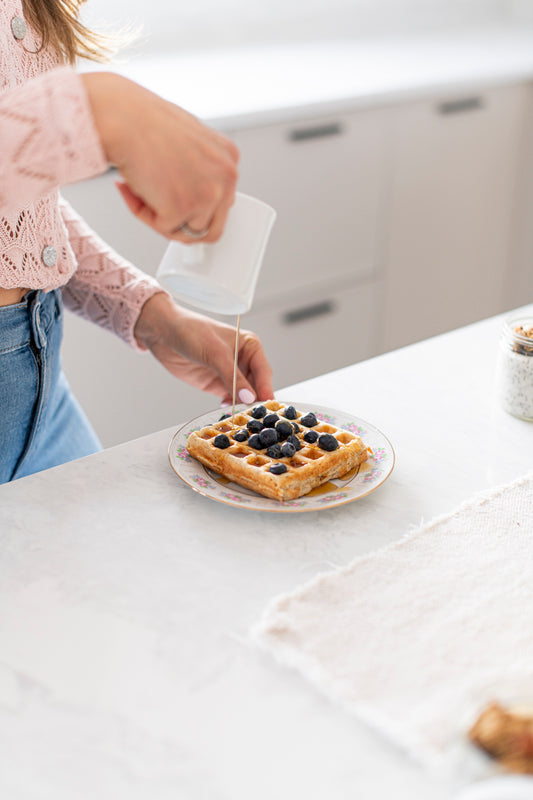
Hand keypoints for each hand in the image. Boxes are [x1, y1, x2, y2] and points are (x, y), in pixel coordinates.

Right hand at [81, 72, 238, 242]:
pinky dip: (144, 214)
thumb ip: (198, 171)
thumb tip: (191, 196)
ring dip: (163, 220)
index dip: (196, 208)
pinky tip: (134, 190)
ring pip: (189, 232)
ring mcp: (208, 193)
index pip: (223, 203)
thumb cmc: (144, 122)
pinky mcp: (183, 207)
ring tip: (143, 193)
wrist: (123, 117)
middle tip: (159, 210)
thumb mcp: (188, 143)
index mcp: (228, 158)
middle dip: (184, 222)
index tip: (176, 202)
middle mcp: (226, 176)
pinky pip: (164, 228)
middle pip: (212, 226)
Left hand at [134, 292, 273, 404]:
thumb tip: (249, 396)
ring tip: (240, 416)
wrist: (164, 334)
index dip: (266, 389)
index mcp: (250, 346)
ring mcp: (230, 374)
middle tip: (254, 415)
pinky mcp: (217, 384)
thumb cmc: (191, 331)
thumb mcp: (215, 353)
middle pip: (257, 386)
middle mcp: (243, 361)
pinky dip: (230, 406)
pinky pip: (229, 399)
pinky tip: (227, 410)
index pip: (264, 372)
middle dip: (255, 400)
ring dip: (242, 406)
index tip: (267, 405)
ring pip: (244, 395)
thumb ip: (233, 377)